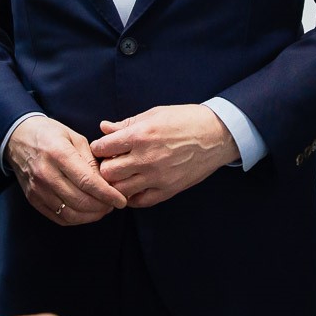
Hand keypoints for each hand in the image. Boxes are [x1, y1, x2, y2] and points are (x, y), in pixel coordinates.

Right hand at [8, 116, 126, 225]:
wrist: (18, 138)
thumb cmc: (50, 134)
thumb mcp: (74, 137)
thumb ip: (91, 160)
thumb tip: (106, 182)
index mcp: (58, 154)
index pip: (87, 182)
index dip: (107, 194)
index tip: (121, 200)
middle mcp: (46, 174)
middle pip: (80, 200)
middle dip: (102, 206)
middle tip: (114, 204)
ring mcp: (37, 189)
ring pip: (71, 213)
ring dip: (91, 215)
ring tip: (103, 208)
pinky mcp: (33, 199)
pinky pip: (59, 218)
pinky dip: (77, 219)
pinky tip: (87, 212)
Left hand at [90, 105, 238, 206]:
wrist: (216, 135)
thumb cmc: (185, 120)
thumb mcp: (154, 114)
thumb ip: (126, 124)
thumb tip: (104, 128)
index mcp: (140, 135)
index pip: (102, 148)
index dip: (99, 148)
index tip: (104, 148)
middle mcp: (146, 158)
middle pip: (107, 172)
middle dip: (105, 167)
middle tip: (111, 163)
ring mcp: (157, 177)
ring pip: (120, 190)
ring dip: (117, 184)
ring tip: (123, 176)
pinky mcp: (168, 190)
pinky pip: (140, 201)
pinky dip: (133, 197)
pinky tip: (135, 187)